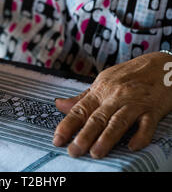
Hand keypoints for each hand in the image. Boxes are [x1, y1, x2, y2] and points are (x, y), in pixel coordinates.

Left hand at [53, 52, 171, 158]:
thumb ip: (83, 97)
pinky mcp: (152, 109)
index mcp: (101, 90)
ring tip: (96, 153)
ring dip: (107, 137)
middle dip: (84, 135)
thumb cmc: (129, 75)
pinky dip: (140, 136)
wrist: (160, 64)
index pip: (81, 109)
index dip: (68, 125)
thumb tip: (59, 105)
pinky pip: (146, 124)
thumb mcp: (103, 81)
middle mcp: (115, 96)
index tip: (57, 139)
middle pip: (98, 117)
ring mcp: (134, 103)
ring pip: (118, 121)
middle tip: (73, 151)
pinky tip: (132, 147)